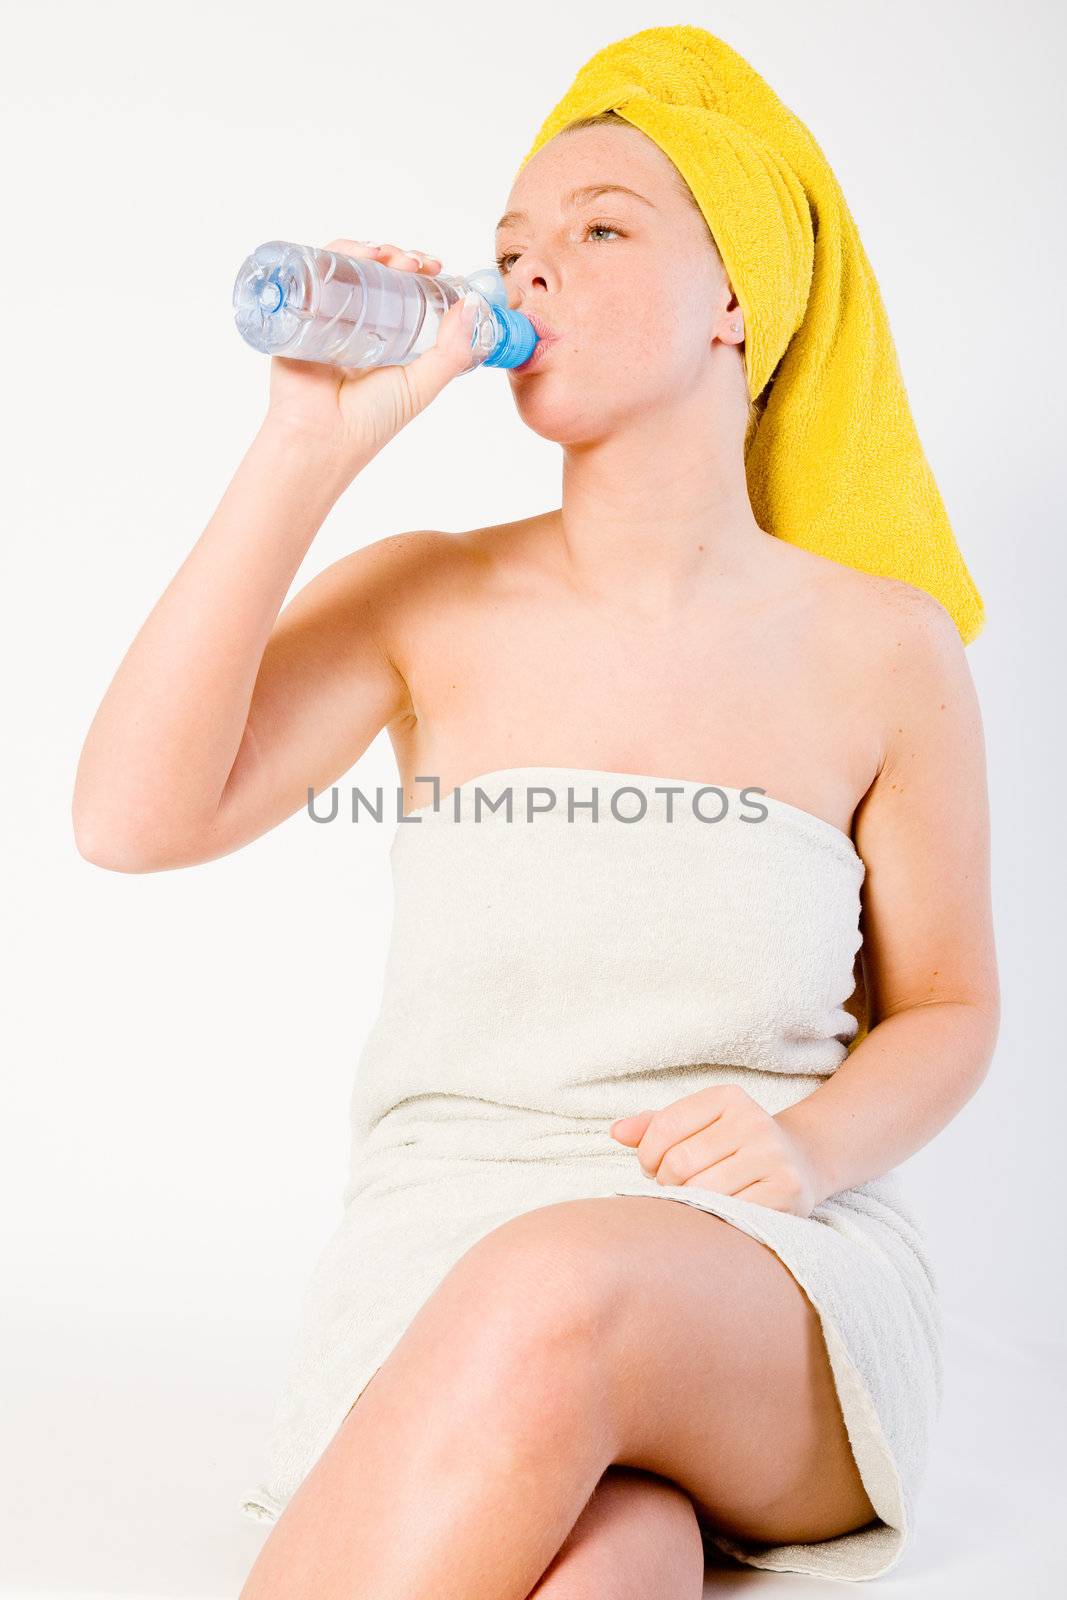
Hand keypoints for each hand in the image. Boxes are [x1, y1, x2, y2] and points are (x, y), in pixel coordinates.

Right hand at [264, 238, 477, 462]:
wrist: (321, 439)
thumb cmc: (369, 422)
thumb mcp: (422, 386)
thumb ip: (451, 352)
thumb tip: (473, 306)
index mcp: (384, 340)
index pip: (402, 293)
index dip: (421, 275)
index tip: (438, 268)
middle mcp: (354, 324)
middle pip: (374, 274)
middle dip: (399, 258)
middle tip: (417, 263)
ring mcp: (324, 316)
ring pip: (346, 267)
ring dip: (370, 251)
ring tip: (390, 257)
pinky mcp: (298, 312)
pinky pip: (313, 273)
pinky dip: (335, 255)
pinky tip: (358, 256)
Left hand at [609, 1083, 830, 1217]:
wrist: (801, 1162)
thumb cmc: (733, 1144)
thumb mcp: (699, 1125)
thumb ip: (654, 1126)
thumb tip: (615, 1131)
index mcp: (727, 1097)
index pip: (664, 1126)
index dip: (647, 1155)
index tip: (652, 1168)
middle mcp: (753, 1120)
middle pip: (680, 1162)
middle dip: (668, 1183)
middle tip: (677, 1190)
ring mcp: (773, 1156)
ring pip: (703, 1191)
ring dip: (690, 1204)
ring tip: (697, 1201)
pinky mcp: (786, 1192)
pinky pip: (731, 1213)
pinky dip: (716, 1219)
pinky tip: (720, 1215)